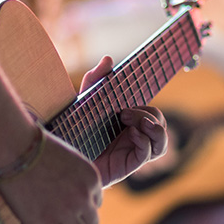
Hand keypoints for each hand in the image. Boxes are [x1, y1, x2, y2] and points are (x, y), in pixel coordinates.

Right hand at [0, 134, 101, 223]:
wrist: (14, 148)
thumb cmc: (35, 149)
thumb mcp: (69, 160)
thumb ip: (77, 180)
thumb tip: (75, 200)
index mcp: (92, 179)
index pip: (96, 204)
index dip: (81, 207)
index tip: (66, 205)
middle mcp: (84, 196)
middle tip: (61, 223)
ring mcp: (66, 211)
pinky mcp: (46, 223)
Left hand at [80, 56, 167, 185]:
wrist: (62, 157)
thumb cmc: (72, 131)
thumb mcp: (84, 102)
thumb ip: (95, 80)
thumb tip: (109, 59)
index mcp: (126, 123)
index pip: (151, 113)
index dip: (146, 107)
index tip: (128, 102)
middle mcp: (133, 137)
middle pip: (159, 123)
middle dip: (147, 114)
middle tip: (123, 113)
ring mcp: (132, 151)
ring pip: (161, 142)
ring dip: (155, 128)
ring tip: (138, 124)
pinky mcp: (129, 164)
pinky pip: (149, 153)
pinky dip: (145, 141)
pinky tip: (131, 134)